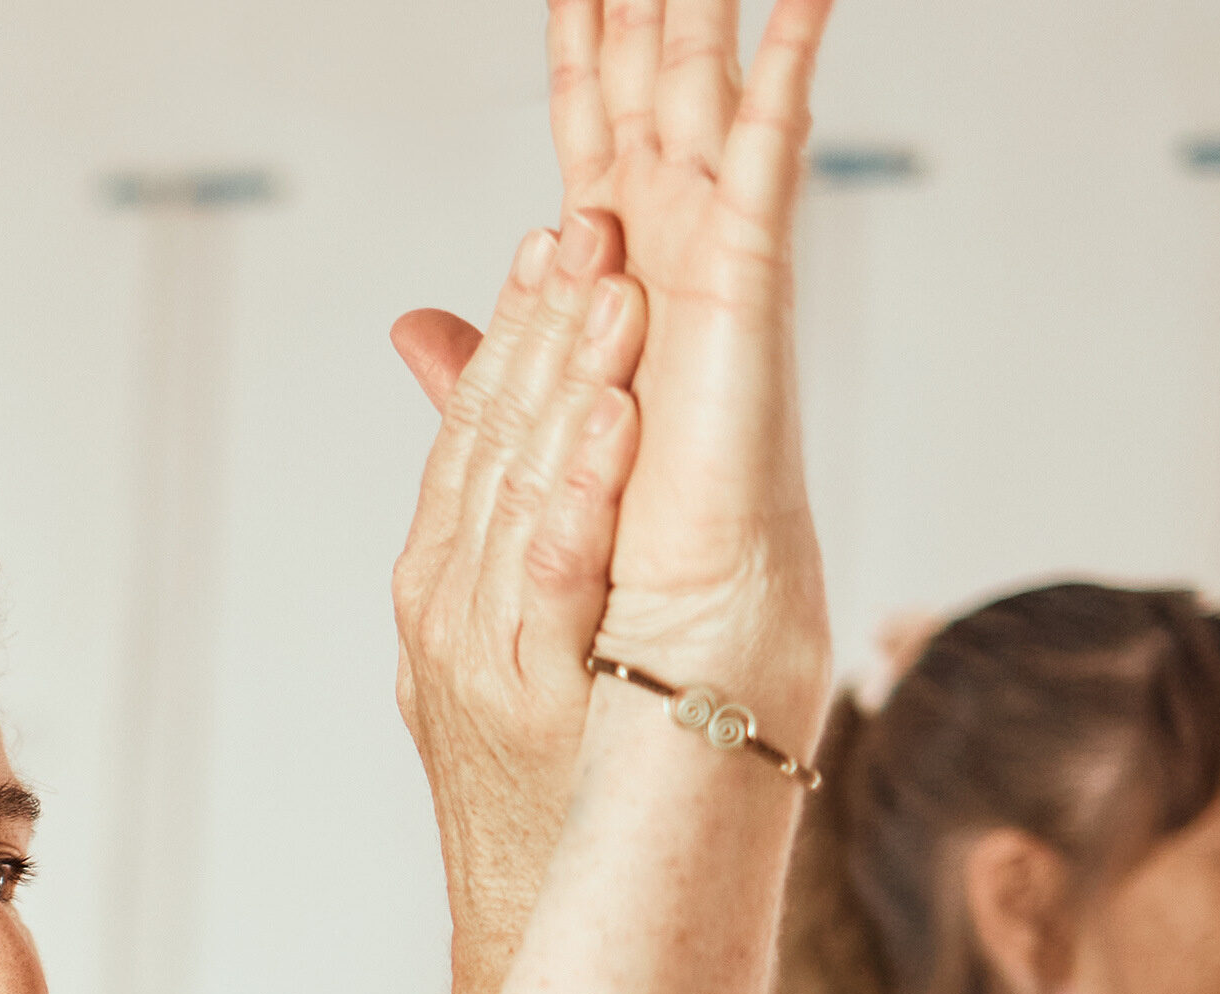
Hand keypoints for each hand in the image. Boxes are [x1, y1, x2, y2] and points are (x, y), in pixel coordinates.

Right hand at [390, 219, 648, 900]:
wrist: (527, 918)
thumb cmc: (534, 778)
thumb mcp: (490, 636)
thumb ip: (481, 510)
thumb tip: (445, 361)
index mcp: (436, 579)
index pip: (473, 428)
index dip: (512, 326)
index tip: (557, 235)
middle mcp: (442, 605)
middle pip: (490, 441)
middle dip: (544, 327)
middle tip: (594, 229)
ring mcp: (474, 654)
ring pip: (517, 497)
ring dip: (570, 389)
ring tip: (616, 299)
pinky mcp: (522, 702)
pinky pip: (551, 588)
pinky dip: (577, 507)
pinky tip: (611, 439)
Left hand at [550, 0, 836, 739]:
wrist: (652, 697)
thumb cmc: (600, 609)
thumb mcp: (507, 462)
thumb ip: (480, 378)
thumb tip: (420, 326)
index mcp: (614, 308)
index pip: (589, 148)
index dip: (585, 56)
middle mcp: (669, 282)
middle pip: (649, 104)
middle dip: (647, 15)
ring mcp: (715, 281)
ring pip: (708, 106)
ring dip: (711, 17)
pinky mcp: (746, 300)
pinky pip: (765, 166)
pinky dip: (782, 77)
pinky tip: (798, 1)